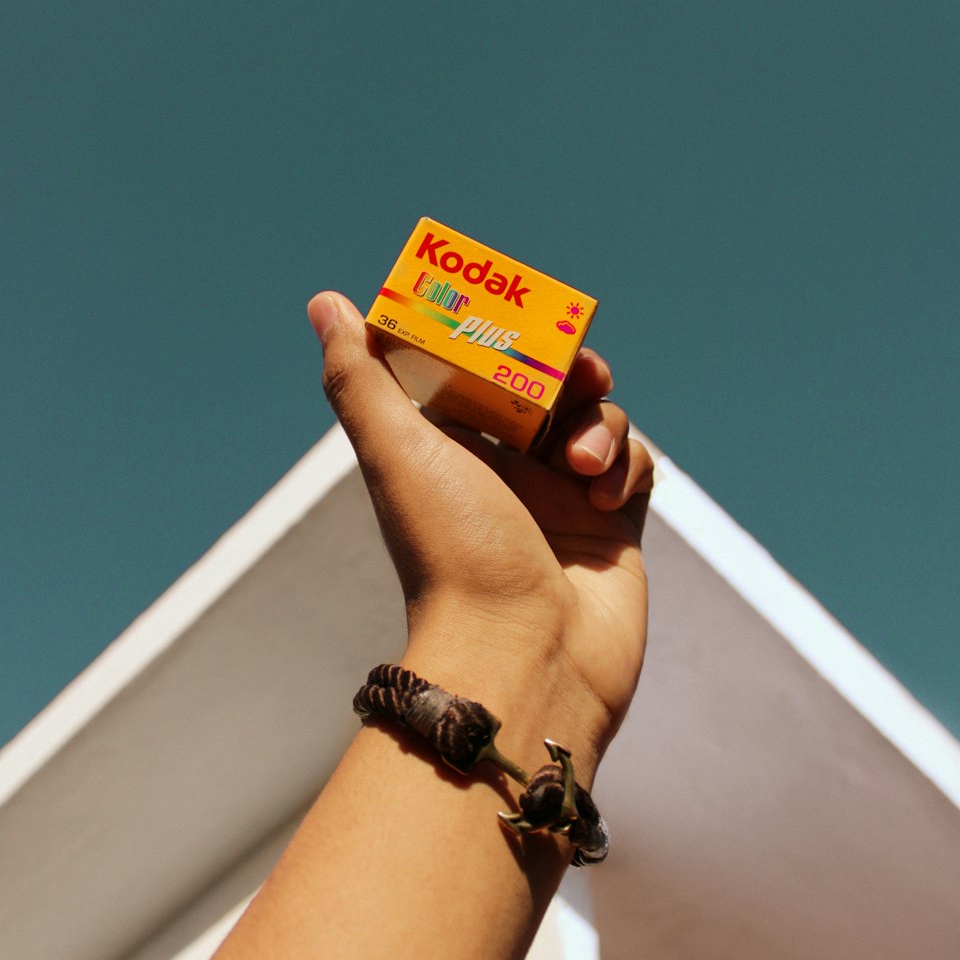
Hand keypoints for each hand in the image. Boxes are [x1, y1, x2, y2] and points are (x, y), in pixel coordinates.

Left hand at [308, 292, 652, 779]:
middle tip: (579, 371)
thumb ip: (363, 376)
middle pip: (551, 387)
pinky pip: (633, 466)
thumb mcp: (398, 452)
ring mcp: (562, 499)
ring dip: (599, 424)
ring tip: (579, 464)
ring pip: (598, 420)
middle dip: (571, 369)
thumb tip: (326, 303)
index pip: (484, 368)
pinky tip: (603, 499)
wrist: (522, 657)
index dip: (507, 338)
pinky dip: (625, 466)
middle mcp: (506, 470)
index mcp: (452, 448)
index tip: (524, 318)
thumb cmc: (451, 553)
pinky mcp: (612, 528)